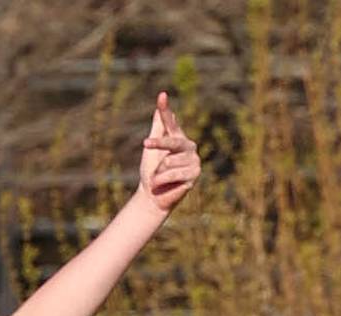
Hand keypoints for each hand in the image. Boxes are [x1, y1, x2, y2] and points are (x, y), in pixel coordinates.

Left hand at [138, 92, 200, 212]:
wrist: (152, 195)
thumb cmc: (151, 171)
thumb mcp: (152, 149)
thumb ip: (157, 130)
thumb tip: (158, 110)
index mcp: (177, 139)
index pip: (171, 122)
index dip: (166, 110)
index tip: (161, 95)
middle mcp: (188, 147)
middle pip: (172, 141)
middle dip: (157, 145)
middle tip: (146, 145)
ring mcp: (194, 160)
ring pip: (170, 161)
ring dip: (158, 172)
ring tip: (159, 177)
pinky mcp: (195, 174)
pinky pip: (174, 173)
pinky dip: (163, 180)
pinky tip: (165, 184)